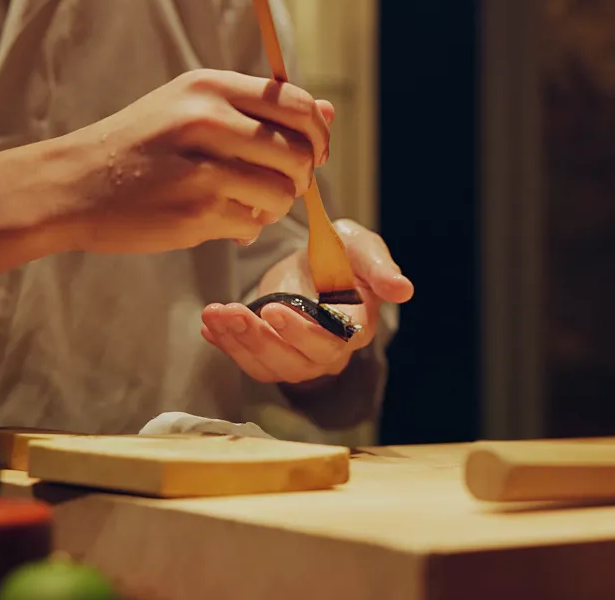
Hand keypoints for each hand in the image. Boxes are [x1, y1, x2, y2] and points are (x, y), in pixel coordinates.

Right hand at [59, 69, 333, 253]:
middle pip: (298, 152)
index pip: (298, 105)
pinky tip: (219, 222)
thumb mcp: (192, 108)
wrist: (73, 185)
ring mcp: (202, 167)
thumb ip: (260, 110)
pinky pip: (253, 225)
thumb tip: (329, 112)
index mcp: (210, 87)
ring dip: (273, 207)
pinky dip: (245, 229)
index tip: (311, 155)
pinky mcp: (194, 211)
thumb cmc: (140, 147)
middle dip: (300, 178)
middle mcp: (208, 119)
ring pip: (282, 193)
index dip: (317, 135)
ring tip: (246, 206)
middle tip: (278, 187)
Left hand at [200, 219, 413, 385]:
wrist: (312, 261)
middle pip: (298, 361)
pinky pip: (250, 362)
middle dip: (262, 339)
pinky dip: (227, 345)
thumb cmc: (341, 254)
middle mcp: (330, 351)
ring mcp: (300, 358)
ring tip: (215, 314)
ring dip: (239, 342)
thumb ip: (379, 267)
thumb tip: (404, 290)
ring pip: (270, 366)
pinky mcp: (274, 356)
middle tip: (234, 313)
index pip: (334, 341)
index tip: (275, 310)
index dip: (304, 332)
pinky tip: (210, 325)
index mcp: (356, 326)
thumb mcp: (361, 248)